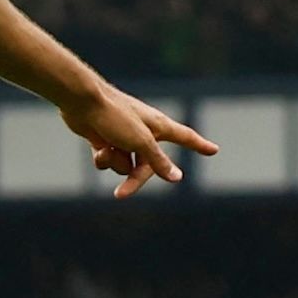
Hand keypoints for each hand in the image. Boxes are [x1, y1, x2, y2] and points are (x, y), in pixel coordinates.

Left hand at [62, 88, 218, 198]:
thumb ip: (158, 161)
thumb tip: (177, 178)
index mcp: (159, 126)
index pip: (185, 137)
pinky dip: (103, 157)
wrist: (82, 102)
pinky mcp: (107, 141)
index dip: (200, 145)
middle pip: (148, 166)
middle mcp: (145, 132)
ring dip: (115, 162)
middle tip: (121, 194)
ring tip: (107, 147)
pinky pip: (110, 161)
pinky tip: (96, 146)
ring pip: (126, 165)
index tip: (214, 150)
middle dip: (134, 179)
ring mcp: (125, 137)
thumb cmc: (115, 116)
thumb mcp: (140, 141)